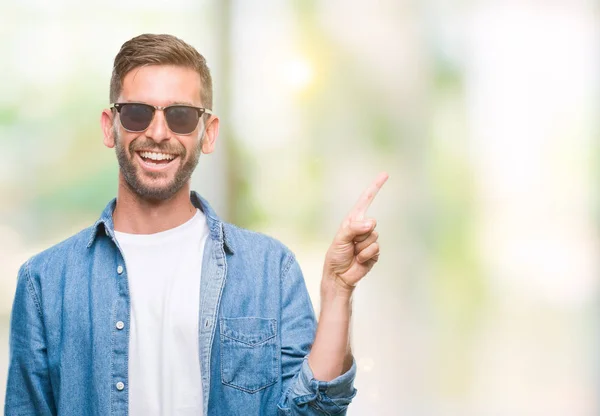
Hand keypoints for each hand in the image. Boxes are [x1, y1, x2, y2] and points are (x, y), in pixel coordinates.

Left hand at [323, 172, 388, 289]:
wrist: (339, 276)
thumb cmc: (336, 255)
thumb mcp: (340, 239)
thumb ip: (354, 228)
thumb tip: (371, 223)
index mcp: (353, 220)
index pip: (366, 200)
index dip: (375, 187)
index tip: (385, 174)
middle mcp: (363, 228)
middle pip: (371, 223)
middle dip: (359, 235)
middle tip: (350, 244)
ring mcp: (369, 240)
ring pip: (374, 237)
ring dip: (361, 247)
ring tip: (353, 253)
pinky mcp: (374, 253)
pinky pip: (375, 250)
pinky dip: (366, 256)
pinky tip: (359, 260)